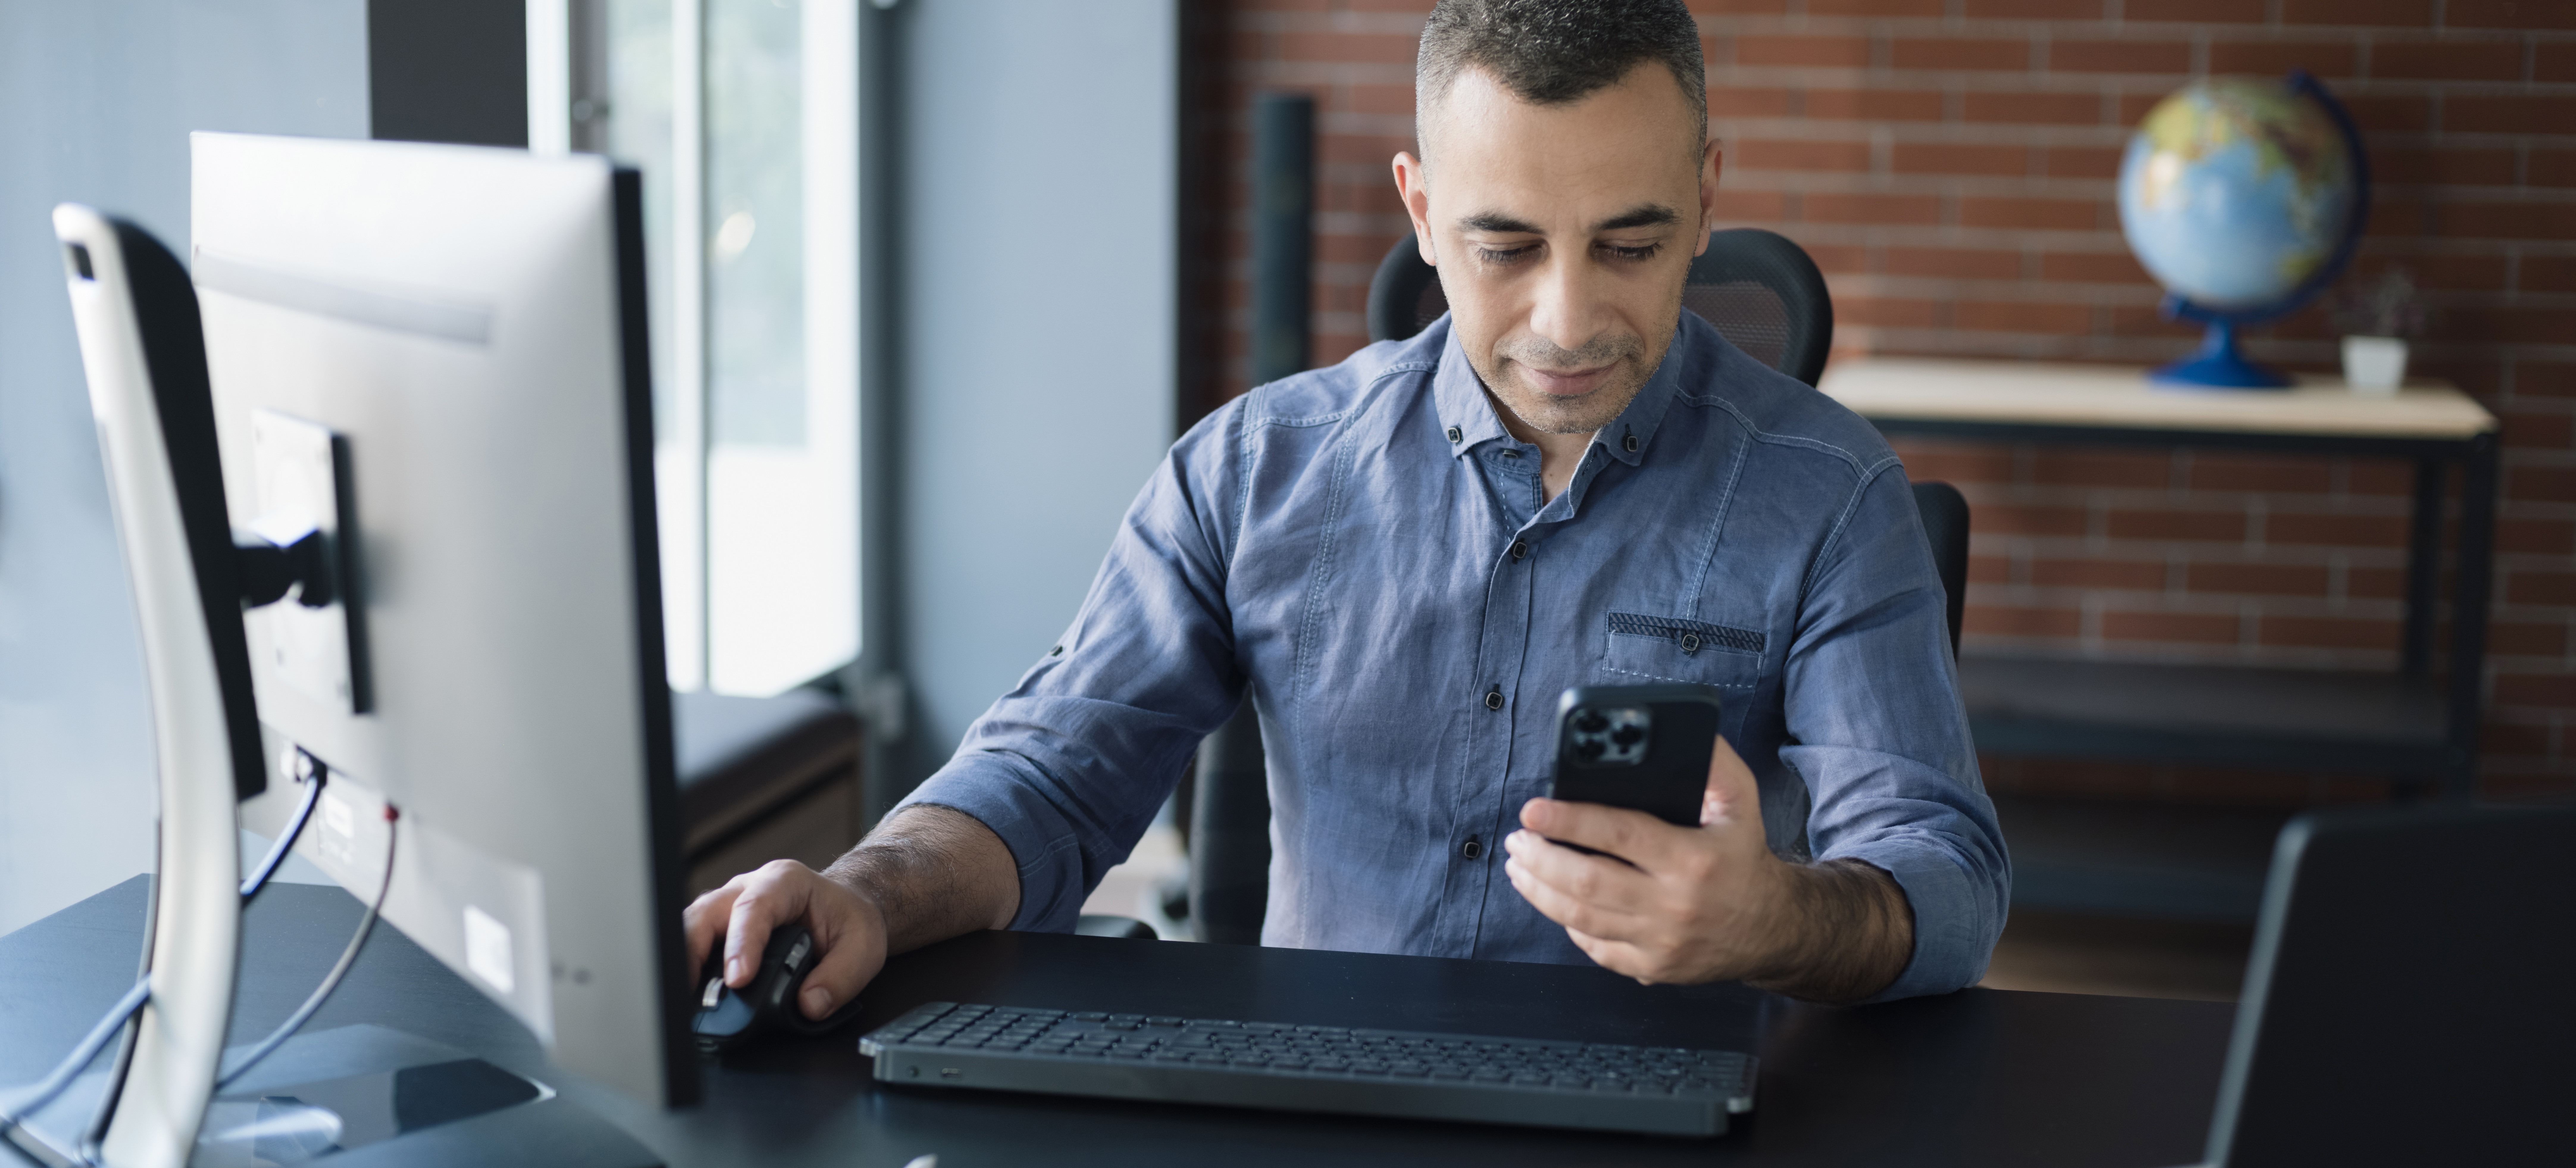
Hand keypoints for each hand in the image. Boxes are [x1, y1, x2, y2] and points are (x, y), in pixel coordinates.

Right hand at [683, 859, 886, 1020]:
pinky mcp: (721, 930)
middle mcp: (749, 889)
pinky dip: (688, 967)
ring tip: (684, 998)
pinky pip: (696, 943)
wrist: (846, 908)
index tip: (738, 979)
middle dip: (693, 950)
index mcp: (785, 883)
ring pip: (692, 926)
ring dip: (684, 960)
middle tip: (692, 991)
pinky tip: (690, 994)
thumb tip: (809, 1005)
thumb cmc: (850, 920)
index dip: (741, 944)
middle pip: (706, 913)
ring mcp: (729, 908)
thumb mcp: (863, 947)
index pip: (753, 908)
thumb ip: (841, 977)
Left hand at [1504, 733, 1789, 985]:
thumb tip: (1676, 731)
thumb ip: (1713, 763)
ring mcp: (1661, 942)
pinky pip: (1595, 947)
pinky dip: (1567, 922)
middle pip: (1586, 882)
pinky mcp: (1652, 968)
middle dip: (1540, 858)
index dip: (1568, 821)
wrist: (1772, 928)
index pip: (1618, 835)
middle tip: (1518, 838)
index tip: (1532, 810)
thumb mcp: (1740, 801)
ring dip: (1538, 889)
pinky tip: (1551, 899)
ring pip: (1580, 918)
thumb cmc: (1743, 855)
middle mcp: (1675, 905)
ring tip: (1519, 864)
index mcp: (1694, 859)